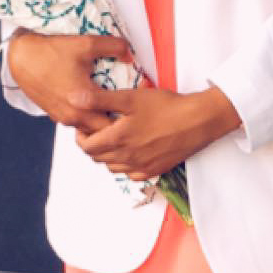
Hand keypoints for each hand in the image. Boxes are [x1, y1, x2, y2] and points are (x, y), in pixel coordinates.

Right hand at [5, 31, 133, 129]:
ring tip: (113, 110)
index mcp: (83, 100)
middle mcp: (73, 115)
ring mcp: (63, 118)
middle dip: (117, 125)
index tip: (138, 107)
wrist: (21, 58)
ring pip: (90, 131)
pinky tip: (94, 106)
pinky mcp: (55, 116)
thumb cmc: (51, 51)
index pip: (115, 122)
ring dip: (101, 124)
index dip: (130, 117)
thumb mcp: (86, 44)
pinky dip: (87, 120)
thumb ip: (113, 47)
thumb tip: (130, 54)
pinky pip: (77, 125)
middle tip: (128, 112)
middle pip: (104, 133)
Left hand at [72, 83, 241, 180]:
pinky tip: (132, 150)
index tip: (85, 124)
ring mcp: (141, 167)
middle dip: (93, 144)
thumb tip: (73, 98)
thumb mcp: (131, 98)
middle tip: (98, 129)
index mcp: (117, 140)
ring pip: (113, 167)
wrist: (198, 121)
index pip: (86, 147)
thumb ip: (100, 99)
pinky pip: (130, 174)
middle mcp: (127, 158)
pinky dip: (125, 164)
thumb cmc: (166, 106)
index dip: (80, 136)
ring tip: (114, 137)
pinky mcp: (155, 170)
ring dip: (107, 155)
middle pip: (97, 158)